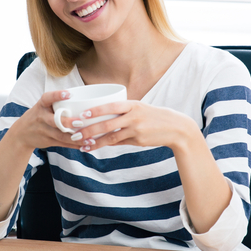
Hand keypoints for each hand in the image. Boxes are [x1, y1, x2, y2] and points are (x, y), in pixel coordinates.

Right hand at [6, 90, 102, 151]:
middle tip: (81, 122)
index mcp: (41, 105)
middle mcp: (42, 117)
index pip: (48, 98)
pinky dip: (75, 145)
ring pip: (61, 136)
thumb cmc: (39, 115)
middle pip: (55, 120)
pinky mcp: (48, 141)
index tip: (69, 93)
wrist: (22, 134)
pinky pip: (63, 144)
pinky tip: (86, 145)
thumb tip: (84, 98)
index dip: (58, 95)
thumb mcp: (43, 106)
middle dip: (67, 122)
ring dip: (76, 138)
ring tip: (90, 139)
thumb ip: (58, 103)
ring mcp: (44, 131)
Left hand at [67, 100, 197, 153]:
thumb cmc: (154, 117)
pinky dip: (106, 144)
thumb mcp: (140, 109)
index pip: (111, 105)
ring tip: (82, 144)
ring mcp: (136, 129)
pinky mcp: (138, 140)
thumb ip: (124, 113)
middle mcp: (133, 116)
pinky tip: (95, 146)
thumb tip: (104, 120)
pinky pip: (119, 142)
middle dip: (89, 128)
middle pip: (107, 122)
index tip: (82, 114)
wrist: (176, 128)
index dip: (96, 110)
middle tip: (75, 133)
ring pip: (111, 136)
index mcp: (133, 104)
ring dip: (95, 141)